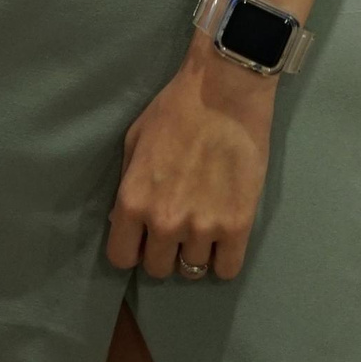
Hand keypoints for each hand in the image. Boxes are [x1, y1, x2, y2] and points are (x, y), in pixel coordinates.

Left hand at [105, 35, 276, 281]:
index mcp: (134, 201)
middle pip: (158, 269)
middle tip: (177, 227)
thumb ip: (127, 186)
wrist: (225, 91)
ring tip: (204, 225)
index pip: (122, 258)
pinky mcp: (238, 225)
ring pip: (193, 270)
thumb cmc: (176, 109)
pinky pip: (227, 270)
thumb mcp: (134, 141)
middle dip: (164, 251)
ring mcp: (202, 227)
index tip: (143, 239)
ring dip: (195, 252)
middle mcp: (165, 222)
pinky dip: (224, 259)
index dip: (132, 249)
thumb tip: (122, 223)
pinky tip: (225, 238)